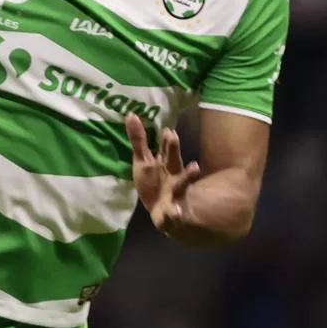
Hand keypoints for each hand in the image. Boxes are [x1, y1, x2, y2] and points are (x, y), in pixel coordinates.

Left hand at [126, 114, 200, 234]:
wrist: (161, 210)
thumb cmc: (153, 181)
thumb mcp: (143, 161)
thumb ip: (138, 139)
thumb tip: (131, 114)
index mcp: (165, 163)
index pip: (166, 149)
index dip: (167, 141)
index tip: (167, 130)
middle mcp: (172, 174)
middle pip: (173, 160)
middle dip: (174, 150)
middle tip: (173, 136)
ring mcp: (174, 192)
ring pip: (182, 183)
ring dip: (187, 177)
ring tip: (195, 168)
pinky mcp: (171, 210)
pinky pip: (173, 213)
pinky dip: (174, 213)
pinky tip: (175, 213)